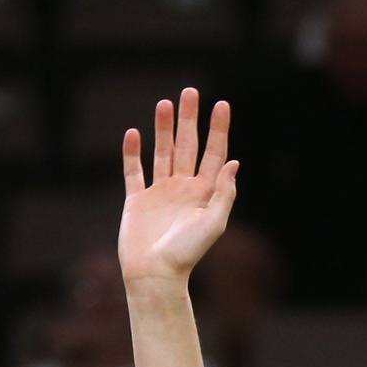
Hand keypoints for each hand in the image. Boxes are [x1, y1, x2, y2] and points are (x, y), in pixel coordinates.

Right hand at [119, 89, 238, 286]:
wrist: (154, 274)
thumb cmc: (186, 254)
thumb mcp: (213, 224)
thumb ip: (224, 194)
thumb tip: (234, 164)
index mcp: (204, 194)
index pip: (214, 155)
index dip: (218, 130)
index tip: (222, 105)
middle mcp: (184, 189)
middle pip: (188, 147)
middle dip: (189, 120)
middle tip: (190, 92)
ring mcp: (160, 193)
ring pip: (162, 153)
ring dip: (163, 129)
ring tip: (165, 104)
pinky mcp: (136, 200)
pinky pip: (134, 171)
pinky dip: (133, 153)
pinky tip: (134, 134)